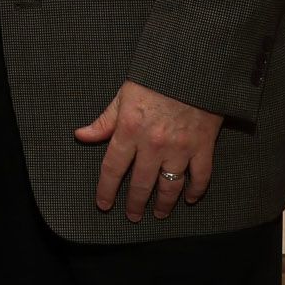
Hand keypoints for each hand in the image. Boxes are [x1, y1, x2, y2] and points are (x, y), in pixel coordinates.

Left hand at [75, 79, 221, 221]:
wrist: (191, 68)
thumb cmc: (153, 80)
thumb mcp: (122, 97)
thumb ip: (104, 121)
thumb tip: (81, 135)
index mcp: (129, 130)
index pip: (112, 168)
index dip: (106, 189)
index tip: (104, 204)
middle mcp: (153, 144)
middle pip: (140, 183)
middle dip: (134, 203)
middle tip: (132, 216)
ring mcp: (180, 148)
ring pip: (170, 186)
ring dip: (163, 204)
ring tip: (158, 214)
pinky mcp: (204, 146)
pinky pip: (201, 176)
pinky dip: (196, 191)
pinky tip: (190, 199)